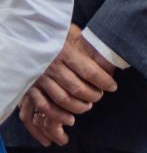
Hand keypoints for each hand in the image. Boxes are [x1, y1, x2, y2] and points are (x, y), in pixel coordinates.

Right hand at [23, 25, 117, 144]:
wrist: (27, 36)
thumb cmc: (56, 35)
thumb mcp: (74, 34)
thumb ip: (90, 46)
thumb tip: (111, 58)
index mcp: (65, 52)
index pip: (89, 71)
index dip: (104, 81)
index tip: (113, 87)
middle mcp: (51, 66)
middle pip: (77, 88)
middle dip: (93, 95)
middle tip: (99, 96)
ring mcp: (39, 78)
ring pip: (62, 99)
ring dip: (79, 107)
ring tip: (88, 105)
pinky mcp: (30, 87)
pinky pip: (44, 106)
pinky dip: (58, 115)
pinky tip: (70, 119)